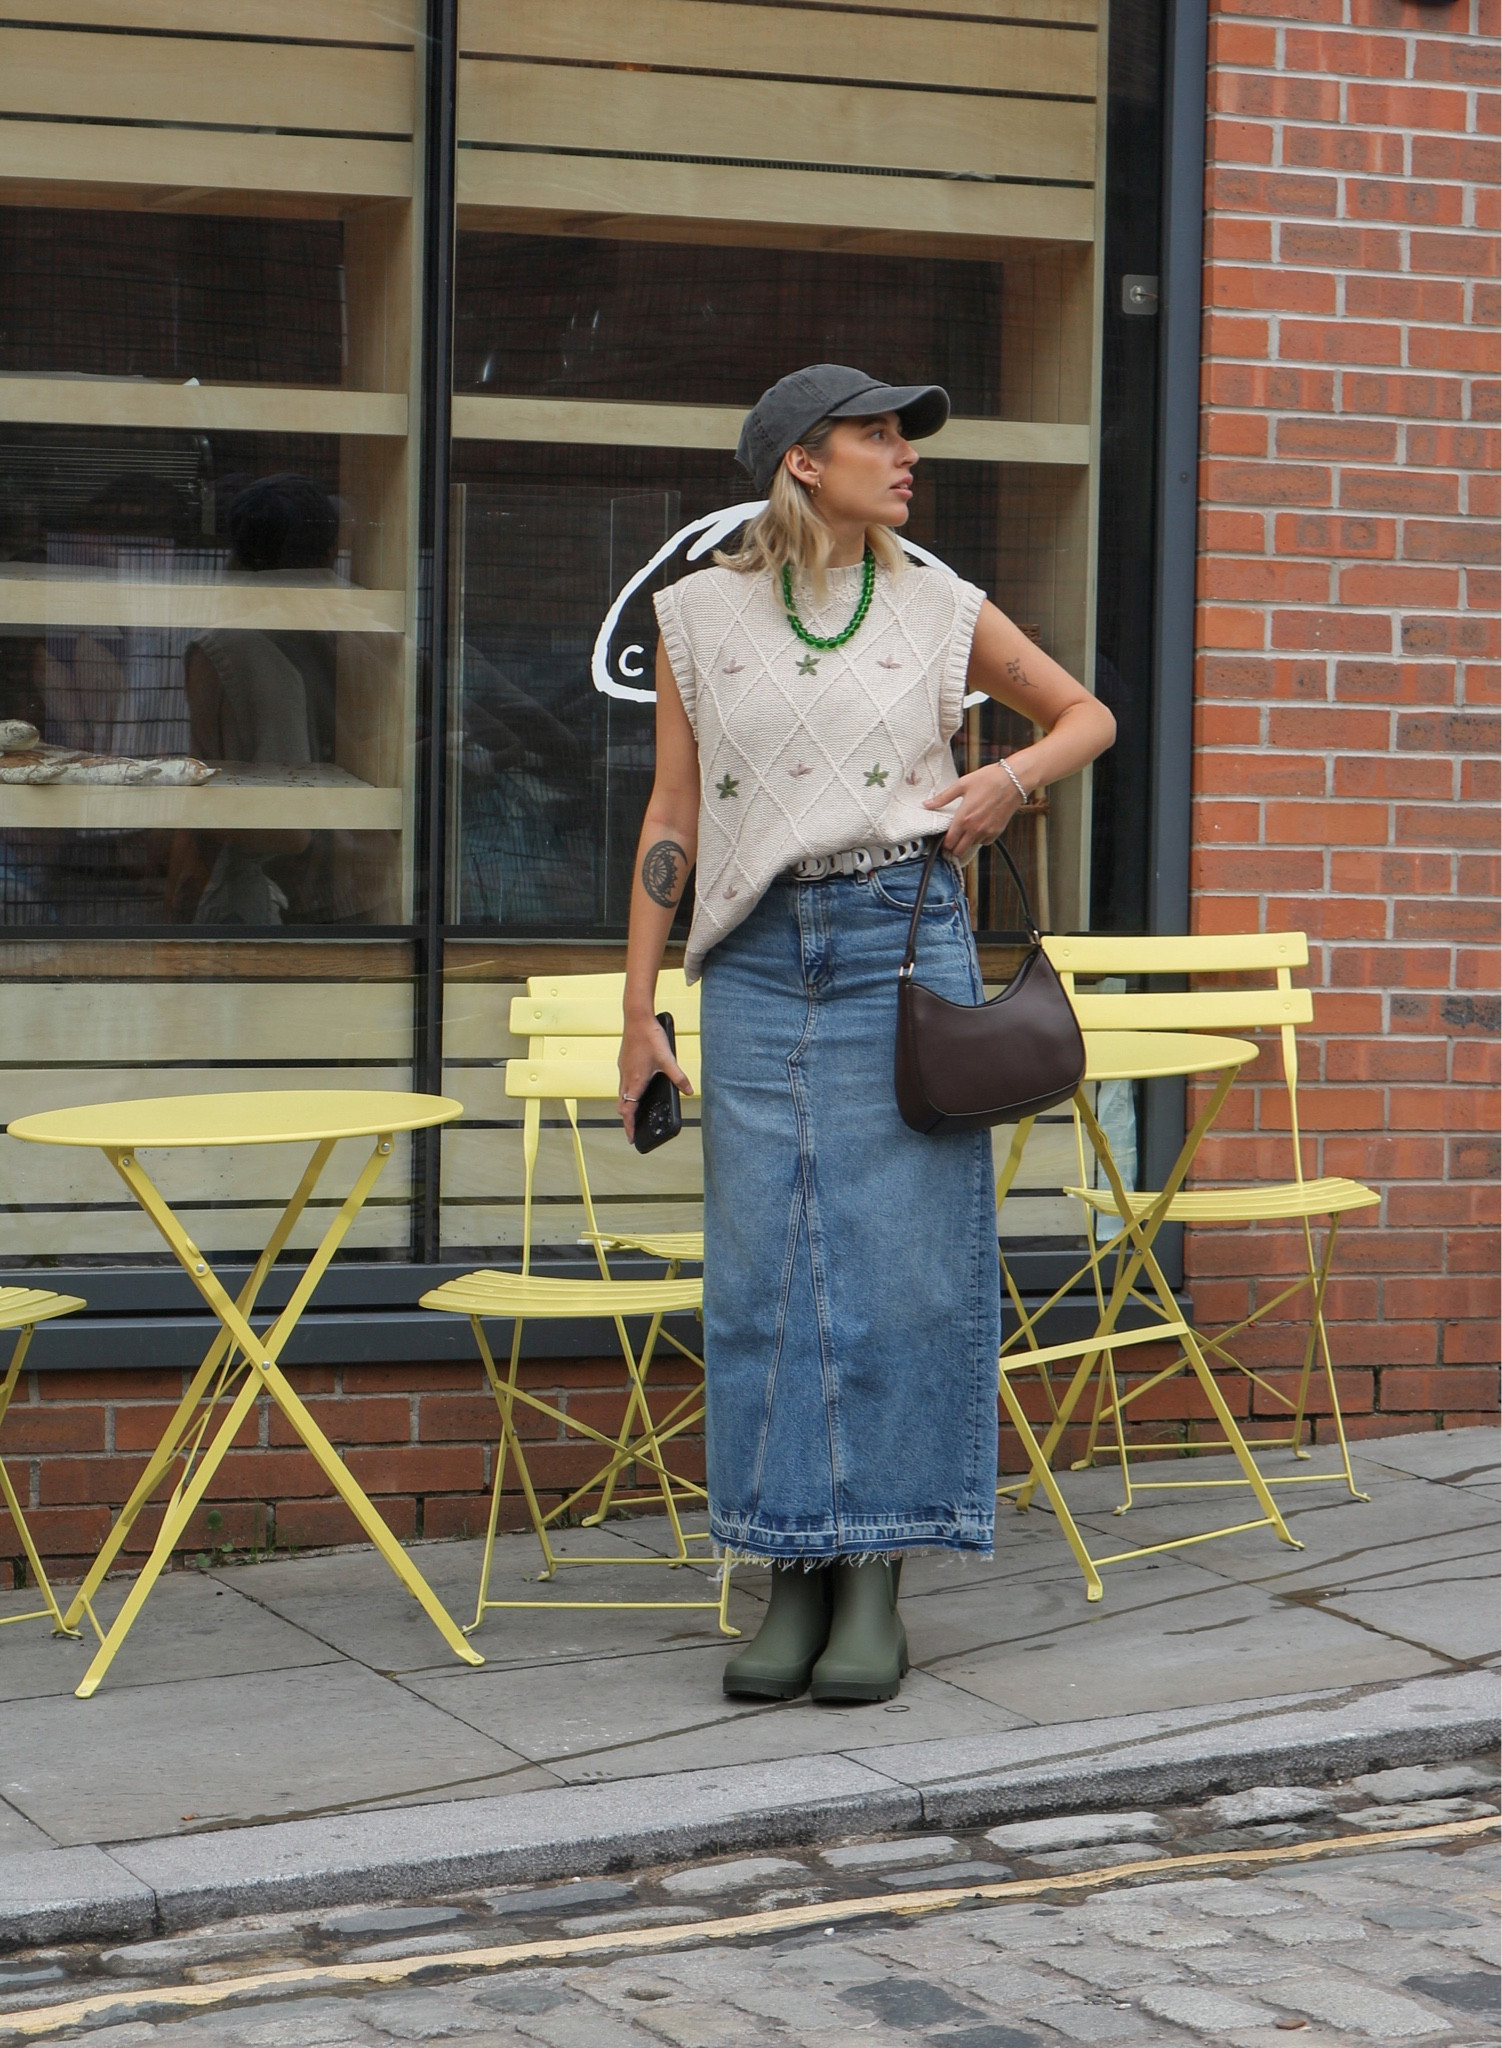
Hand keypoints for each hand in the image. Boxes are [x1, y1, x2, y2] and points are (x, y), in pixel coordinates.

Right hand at [617, 1012, 692, 1141]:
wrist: (637, 1017)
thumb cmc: (649, 1036)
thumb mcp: (668, 1059)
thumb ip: (678, 1077)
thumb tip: (688, 1091)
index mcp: (635, 1080)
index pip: (628, 1110)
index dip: (629, 1126)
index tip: (631, 1137)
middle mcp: (626, 1076)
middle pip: (622, 1105)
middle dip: (627, 1119)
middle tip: (633, 1129)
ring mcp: (623, 1069)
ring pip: (621, 1093)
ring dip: (627, 1105)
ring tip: (634, 1113)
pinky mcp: (624, 1061)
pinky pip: (623, 1082)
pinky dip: (628, 1092)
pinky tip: (637, 1088)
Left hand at [923, 760, 1028, 862]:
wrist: (1013, 779)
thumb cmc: (988, 779)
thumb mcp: (962, 785)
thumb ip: (943, 798)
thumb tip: (926, 805)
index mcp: (963, 818)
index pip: (949, 842)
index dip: (943, 843)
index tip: (943, 839)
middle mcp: (975, 829)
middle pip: (959, 851)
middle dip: (953, 848)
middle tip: (952, 839)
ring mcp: (987, 831)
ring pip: (972, 847)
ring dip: (967, 842)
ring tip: (966, 830)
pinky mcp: (998, 831)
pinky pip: (985, 842)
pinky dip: (980, 838)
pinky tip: (979, 827)